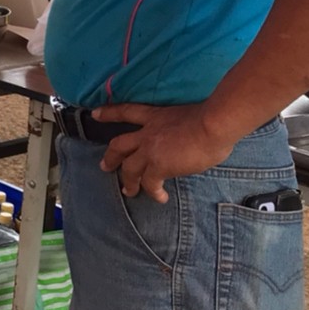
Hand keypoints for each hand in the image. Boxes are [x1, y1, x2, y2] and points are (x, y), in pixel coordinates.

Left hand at [92, 102, 238, 203]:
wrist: (213, 125)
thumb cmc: (211, 118)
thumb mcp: (189, 117)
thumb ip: (180, 128)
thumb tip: (188, 138)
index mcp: (154, 117)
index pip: (126, 112)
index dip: (109, 113)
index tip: (95, 114)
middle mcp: (147, 133)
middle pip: (119, 145)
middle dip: (110, 156)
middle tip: (104, 166)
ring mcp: (149, 150)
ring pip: (129, 168)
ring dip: (128, 181)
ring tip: (128, 191)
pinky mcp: (158, 166)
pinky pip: (149, 183)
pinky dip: (153, 192)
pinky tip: (160, 197)